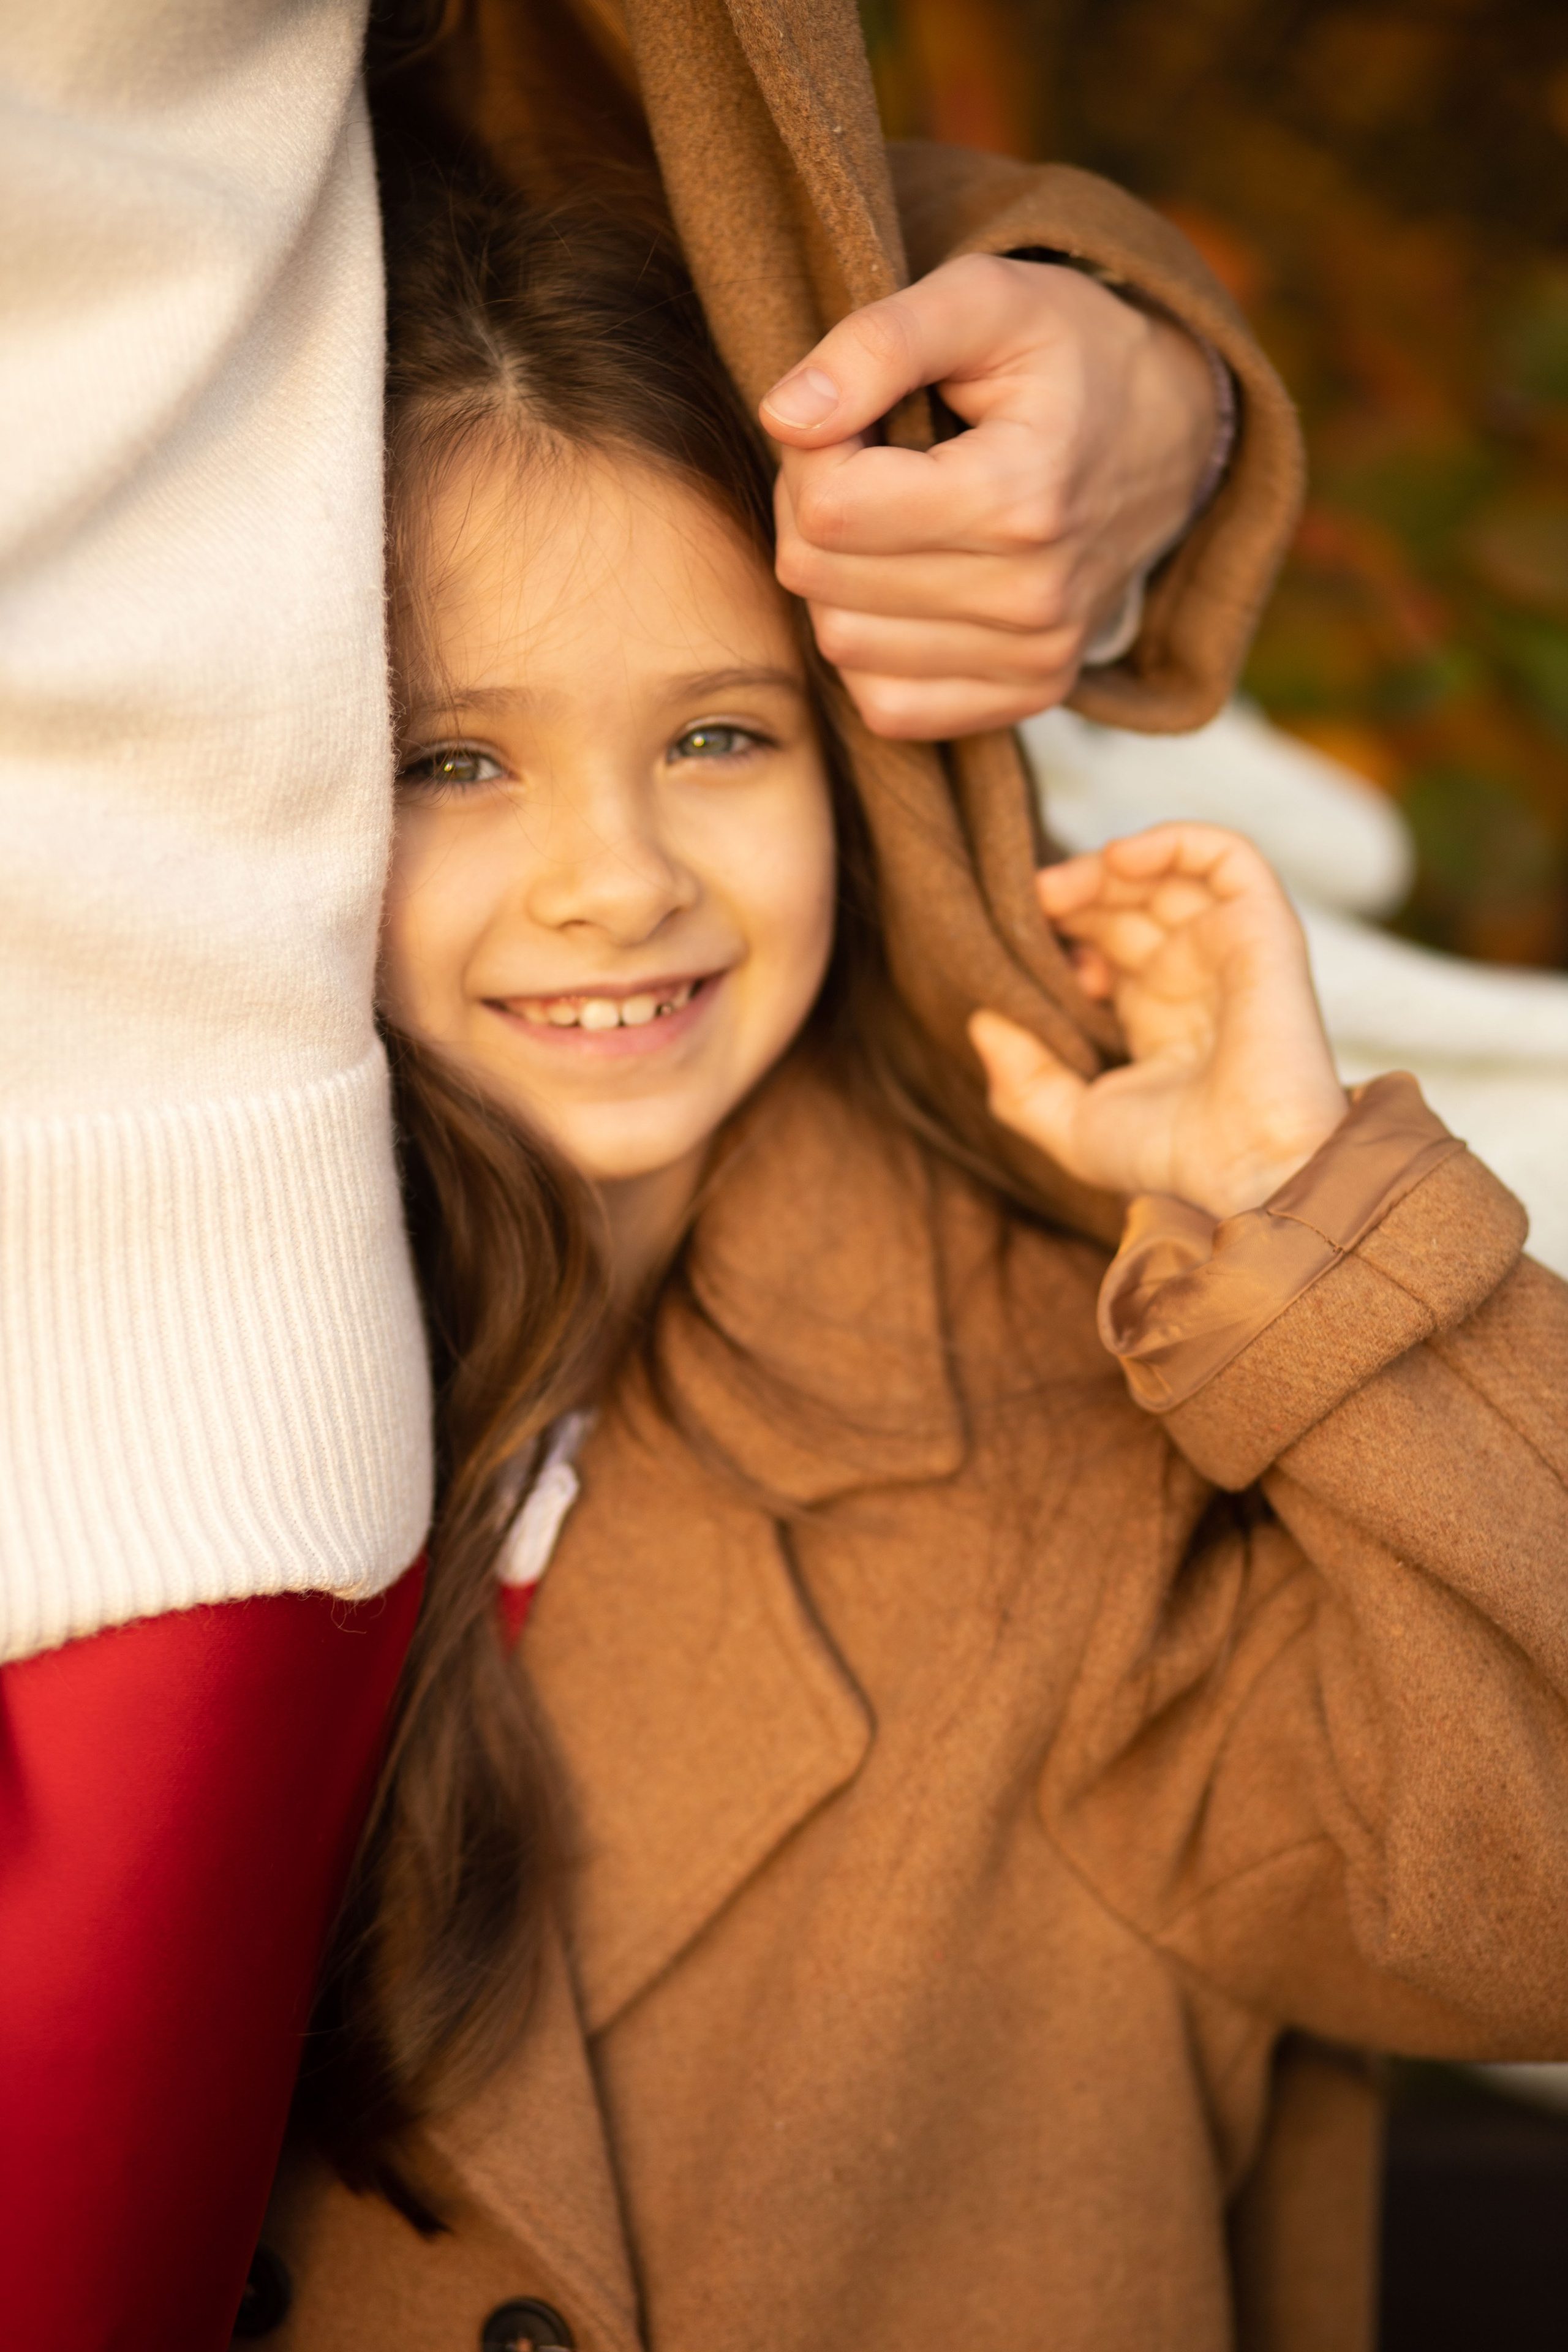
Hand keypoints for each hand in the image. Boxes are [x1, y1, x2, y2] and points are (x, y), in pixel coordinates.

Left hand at [760, 253, 1218, 739]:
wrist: (1170, 434)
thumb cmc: (1067, 356)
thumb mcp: (985, 298)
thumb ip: (880, 344)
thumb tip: (783, 415)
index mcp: (1020, 499)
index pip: (829, 508)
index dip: (811, 450)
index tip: (854, 416)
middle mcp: (1032, 598)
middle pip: (822, 579)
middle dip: (814, 509)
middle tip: (864, 460)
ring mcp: (1035, 659)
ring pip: (841, 644)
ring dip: (836, 578)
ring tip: (889, 517)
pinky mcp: (1029, 697)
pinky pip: (888, 706)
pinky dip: (872, 648)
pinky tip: (902, 586)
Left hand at [969, 825, 1347, 1219]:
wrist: (1249, 1168)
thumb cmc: (1172, 1158)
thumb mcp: (1072, 1125)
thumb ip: (1020, 1081)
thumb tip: (979, 1021)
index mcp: (1158, 1018)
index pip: (1104, 946)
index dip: (1062, 937)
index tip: (1027, 958)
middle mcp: (1195, 978)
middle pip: (1129, 903)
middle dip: (1076, 896)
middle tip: (1030, 906)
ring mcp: (1230, 950)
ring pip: (1170, 873)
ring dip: (1110, 866)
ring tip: (1060, 889)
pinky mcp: (1264, 929)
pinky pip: (1227, 855)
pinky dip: (1173, 840)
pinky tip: (1119, 860)